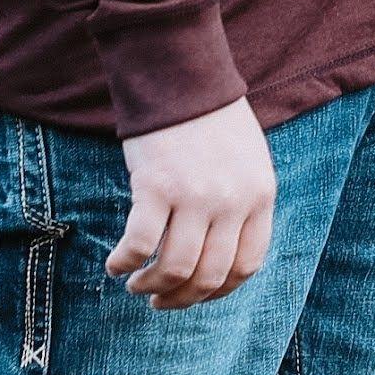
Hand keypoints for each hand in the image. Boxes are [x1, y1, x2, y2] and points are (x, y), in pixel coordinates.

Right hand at [109, 97, 275, 305]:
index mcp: (260, 196)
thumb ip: (242, 204)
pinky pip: (139, 244)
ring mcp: (194, 196)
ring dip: (152, 287)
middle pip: (209, 276)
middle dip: (182, 299)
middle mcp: (231, 202)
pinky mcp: (155, 187)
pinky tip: (114, 265)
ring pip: (174, 269)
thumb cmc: (210, 117)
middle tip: (159, 301)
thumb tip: (218, 255)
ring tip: (136, 285)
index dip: (218, 291)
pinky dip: (124, 262)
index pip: (246, 266)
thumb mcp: (247, 161)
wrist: (180, 73)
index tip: (196, 295)